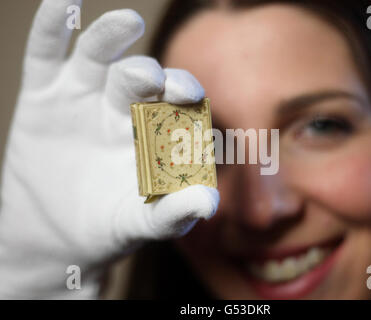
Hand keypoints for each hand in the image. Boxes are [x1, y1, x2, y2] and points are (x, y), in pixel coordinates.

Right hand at [0, 0, 218, 298]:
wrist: (55, 237)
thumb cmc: (108, 227)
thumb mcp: (139, 223)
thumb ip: (173, 213)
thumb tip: (209, 202)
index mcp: (155, 131)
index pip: (176, 103)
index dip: (184, 94)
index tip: (188, 96)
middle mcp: (124, 107)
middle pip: (139, 77)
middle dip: (147, 73)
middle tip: (153, 78)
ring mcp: (84, 97)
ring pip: (100, 57)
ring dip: (111, 37)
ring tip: (127, 22)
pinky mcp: (43, 96)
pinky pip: (46, 54)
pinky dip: (52, 28)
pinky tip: (61, 5)